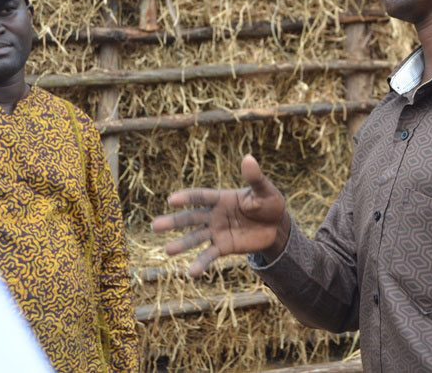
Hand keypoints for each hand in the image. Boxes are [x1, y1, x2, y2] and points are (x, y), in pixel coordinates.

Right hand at [151, 154, 289, 275]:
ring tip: (167, 250)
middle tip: (154, 226)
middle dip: (173, 222)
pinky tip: (191, 273)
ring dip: (182, 244)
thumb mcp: (264, 190)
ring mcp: (217, 231)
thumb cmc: (269, 203)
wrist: (277, 226)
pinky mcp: (223, 247)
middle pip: (191, 217)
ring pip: (195, 237)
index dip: (187, 198)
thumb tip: (248, 158)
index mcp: (221, 198)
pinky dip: (200, 264)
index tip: (171, 200)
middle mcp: (214, 214)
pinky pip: (209, 255)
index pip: (201, 197)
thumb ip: (255, 178)